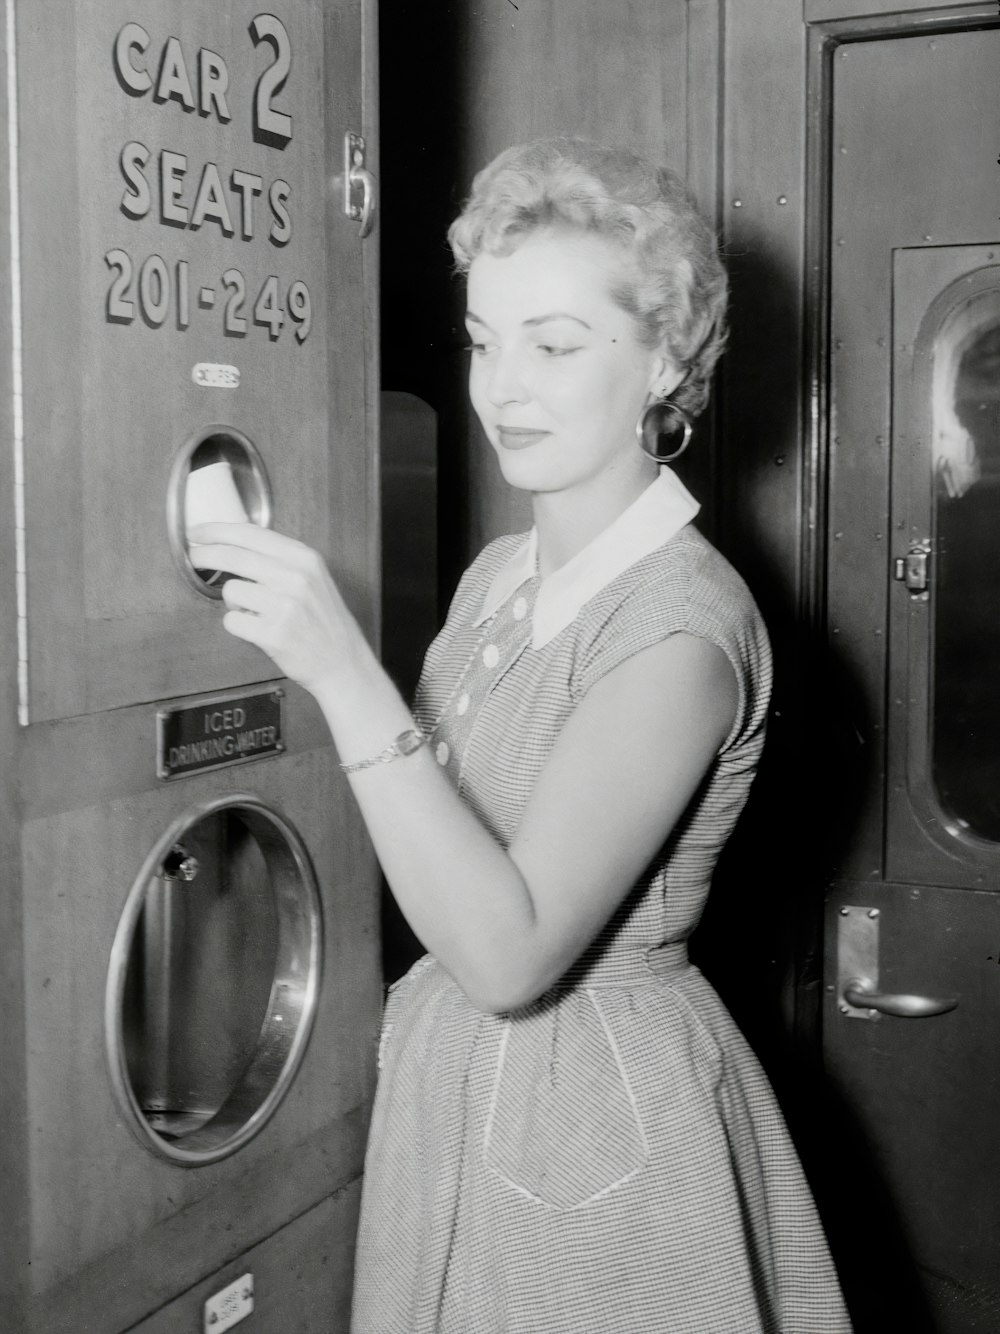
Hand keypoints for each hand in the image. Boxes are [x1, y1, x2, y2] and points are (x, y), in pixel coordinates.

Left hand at [187, 522, 361, 696]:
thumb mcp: (313, 577)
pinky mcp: (274, 634)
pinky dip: (238, 625)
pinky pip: (232, 621)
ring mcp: (285, 606)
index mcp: (305, 558)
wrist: (343, 661)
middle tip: (194, 558)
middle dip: (205, 555)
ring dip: (234, 602)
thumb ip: (281, 558)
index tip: (198, 533)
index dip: (218, 531)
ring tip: (254, 611)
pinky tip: (256, 628)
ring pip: (230, 590)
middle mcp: (296, 578)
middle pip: (233, 556)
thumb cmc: (324, 620)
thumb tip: (236, 541)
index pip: (251, 534)